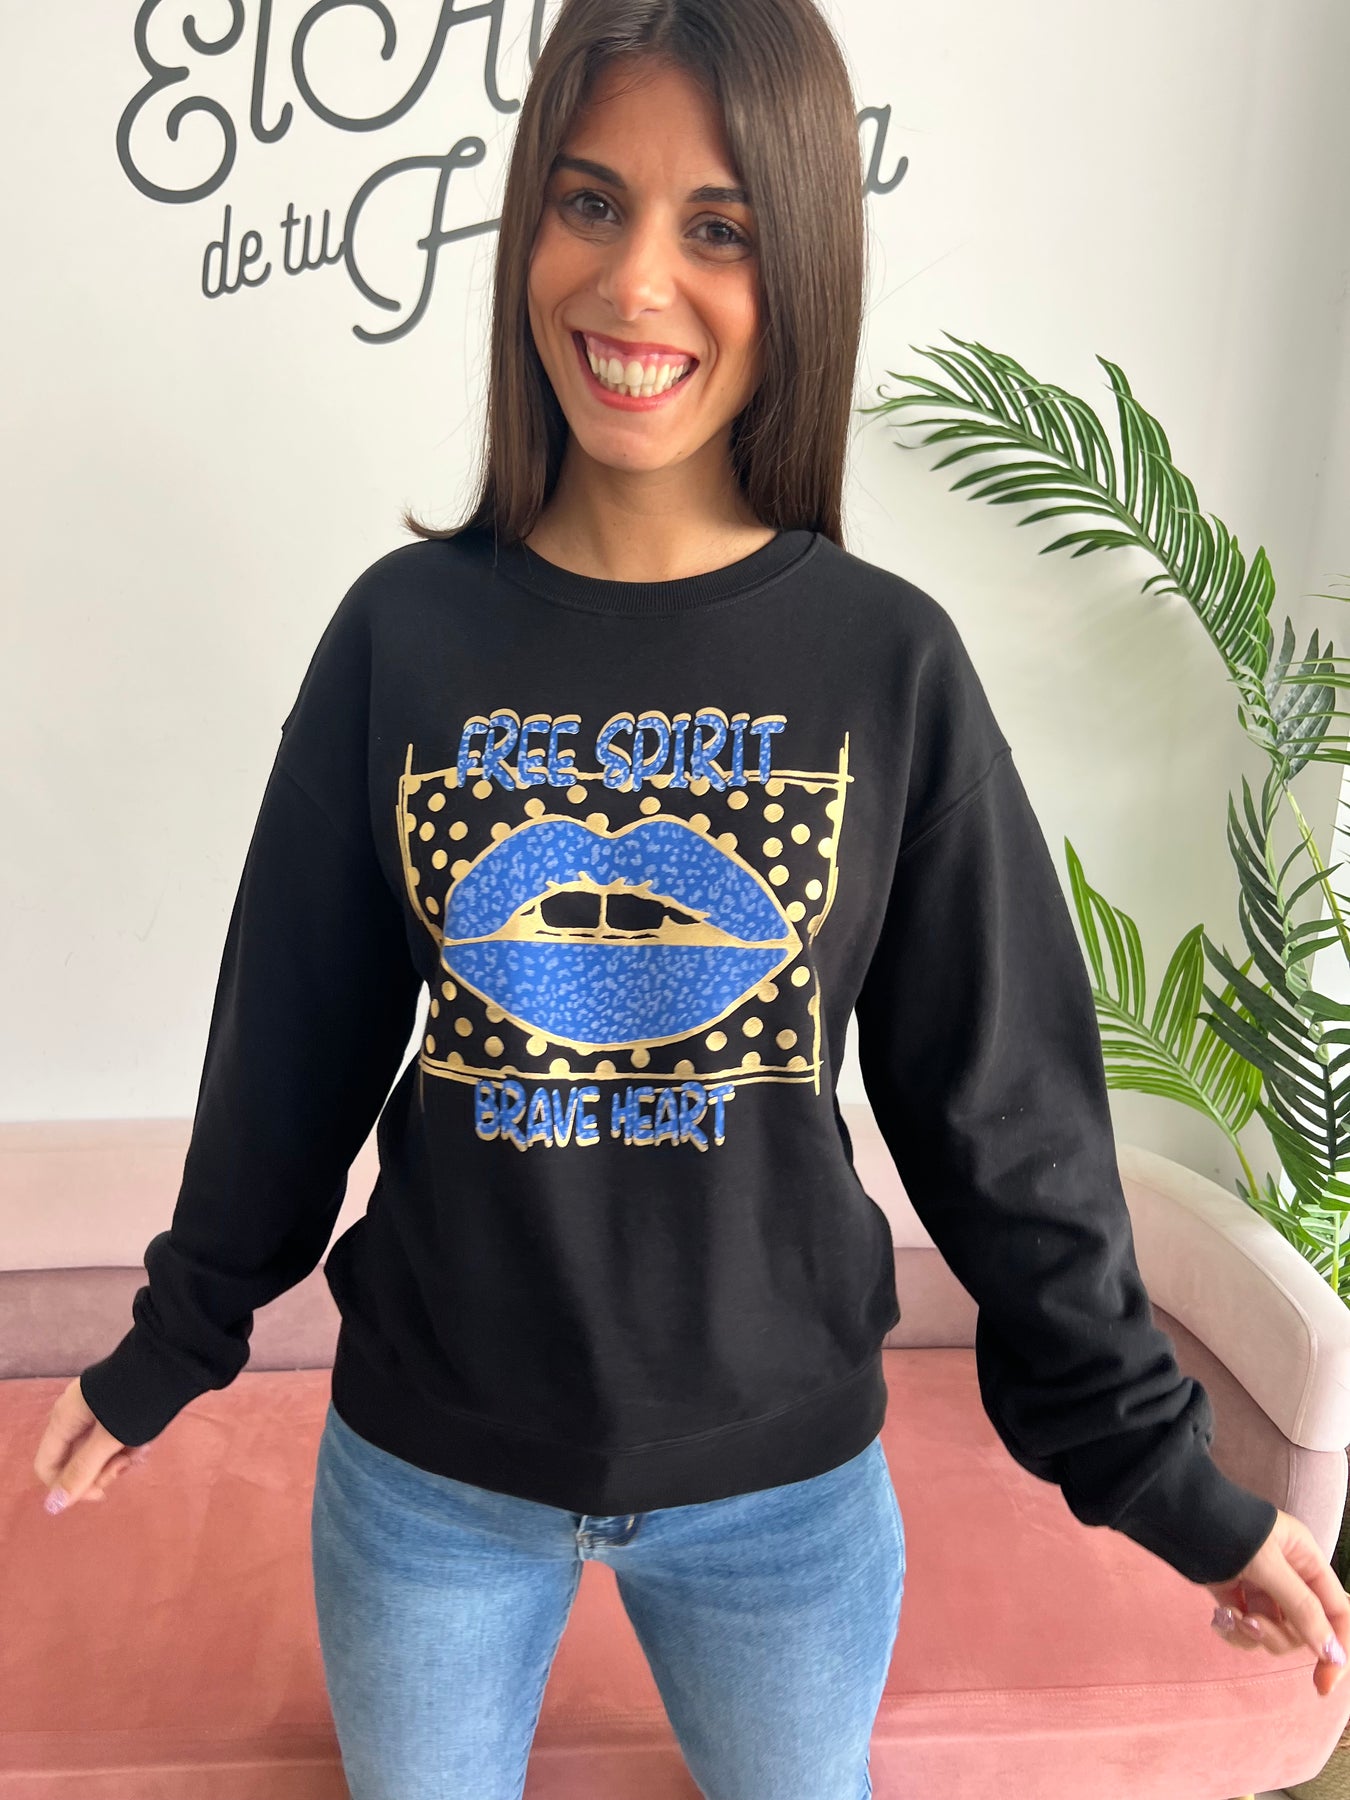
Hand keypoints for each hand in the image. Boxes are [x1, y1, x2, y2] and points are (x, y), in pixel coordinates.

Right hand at [33, 1376, 150, 1512]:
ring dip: (121, 1456)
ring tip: (143, 1446)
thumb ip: (82, 1471)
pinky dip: (130, 1443)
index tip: (102, 1493)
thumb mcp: (110, 1438)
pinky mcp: (117, 1407)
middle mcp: (74, 1414)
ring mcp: (95, 1409)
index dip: (69, 1487)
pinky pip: (115, 1437)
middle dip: (102, 1469)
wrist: (172, 1357)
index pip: (47, 1467)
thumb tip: (52, 1506)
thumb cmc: (138, 1398)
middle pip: (75, 1460)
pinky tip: (149, 1439)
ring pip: (99, 1451)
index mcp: (63, 1419)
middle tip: (127, 1461)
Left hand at [1205, 1507, 1349, 1698]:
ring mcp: (1262, 1586)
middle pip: (1303, 1629)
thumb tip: (1332, 1653)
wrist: (1176, 1511)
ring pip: (1273, 1633)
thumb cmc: (1227, 1526)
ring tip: (1230, 1615)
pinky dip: (1234, 1629)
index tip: (1322, 1683)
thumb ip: (1301, 1608)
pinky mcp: (1235, 1594)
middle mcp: (1289, 1575)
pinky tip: (1217, 1618)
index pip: (1337, 1612)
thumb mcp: (1268, 1565)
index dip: (1336, 1649)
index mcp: (1306, 1560)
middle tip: (1251, 1622)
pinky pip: (1246, 1628)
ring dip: (1252, 1633)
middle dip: (1277, 1635)